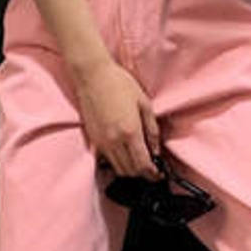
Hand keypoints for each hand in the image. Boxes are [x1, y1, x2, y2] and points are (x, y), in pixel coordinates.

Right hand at [72, 58, 161, 179]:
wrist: (93, 75)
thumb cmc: (120, 84)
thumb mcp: (144, 104)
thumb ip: (152, 130)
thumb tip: (156, 149)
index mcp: (130, 132)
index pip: (142, 165)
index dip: (152, 174)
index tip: (158, 174)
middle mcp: (114, 141)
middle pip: (130, 171)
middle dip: (142, 173)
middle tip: (151, 168)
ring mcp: (101, 142)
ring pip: (117, 168)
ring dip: (130, 169)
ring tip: (139, 161)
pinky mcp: (93, 139)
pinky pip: (107, 160)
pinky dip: (117, 162)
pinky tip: (124, 153)